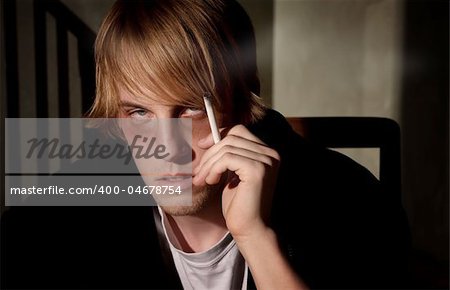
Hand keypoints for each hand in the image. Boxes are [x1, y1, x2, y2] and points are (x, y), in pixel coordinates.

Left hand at [193, 124, 279, 240]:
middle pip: (231, 137)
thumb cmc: (240, 205)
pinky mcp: (257, 170)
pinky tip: (211, 181)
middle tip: (198, 171)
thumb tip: (210, 138)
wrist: (250, 229)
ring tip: (202, 180)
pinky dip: (214, 168)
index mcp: (267, 153)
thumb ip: (229, 156)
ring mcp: (266, 161)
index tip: (202, 145)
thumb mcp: (233, 174)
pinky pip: (227, 159)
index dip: (218, 135)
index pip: (239, 130)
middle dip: (210, 153)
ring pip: (226, 148)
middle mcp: (271, 154)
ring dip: (209, 164)